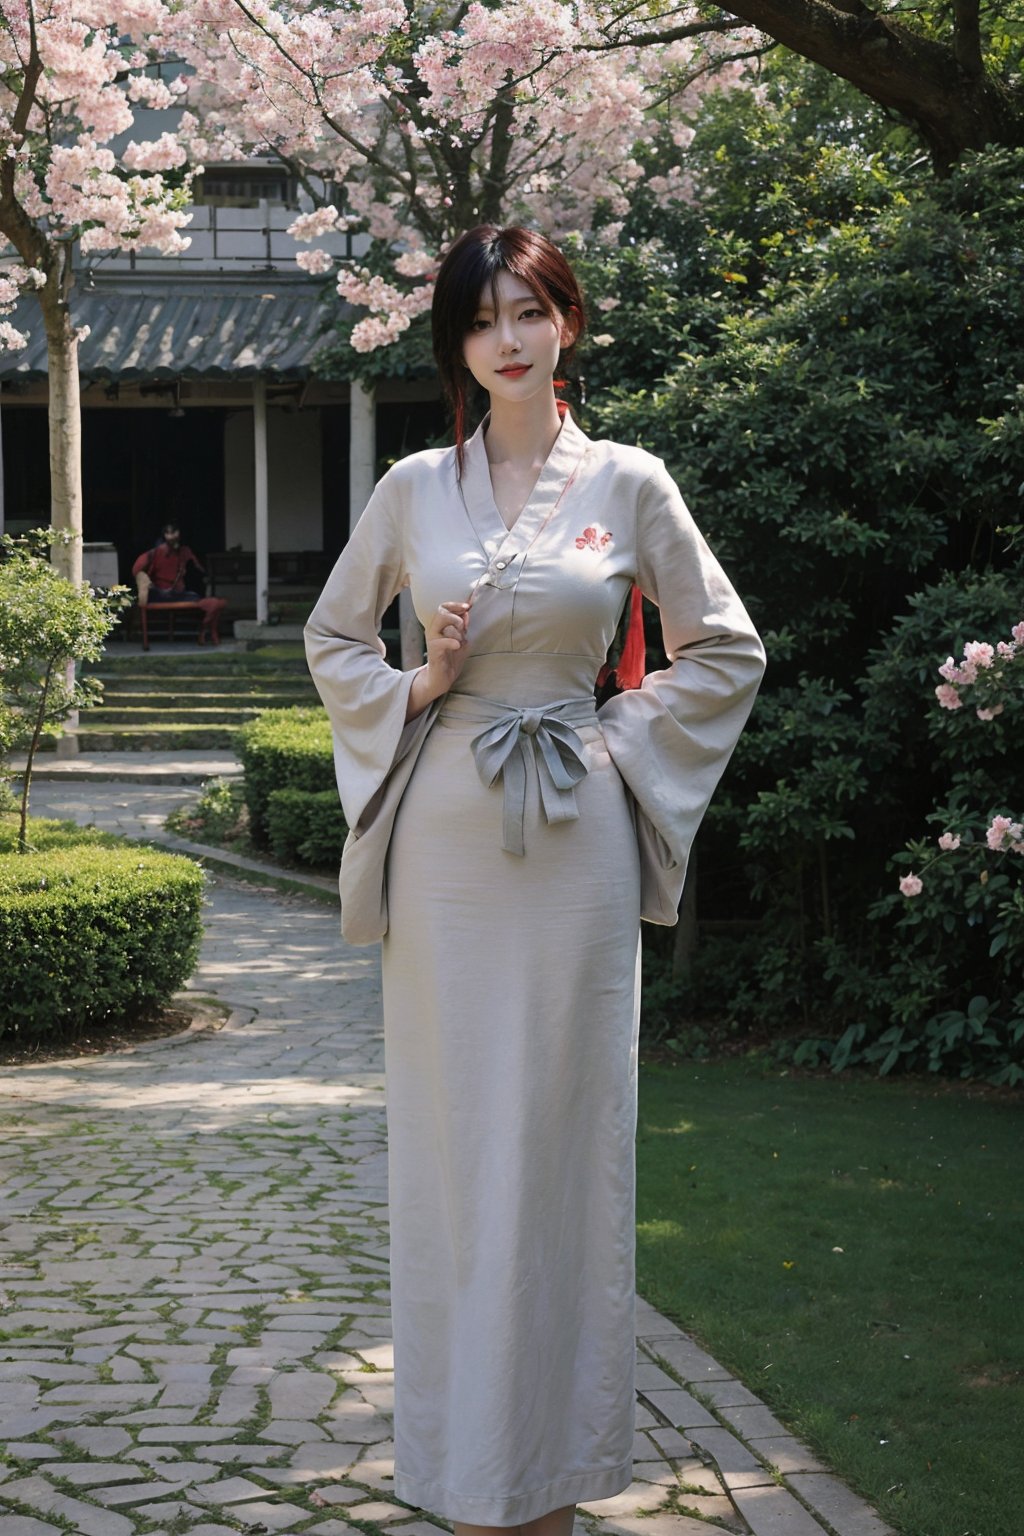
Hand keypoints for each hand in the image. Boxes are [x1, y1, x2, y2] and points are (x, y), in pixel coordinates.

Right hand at [407, 600, 471, 718]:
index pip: (444, 607)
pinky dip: (451, 641)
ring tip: (462, 633)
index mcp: (441, 627)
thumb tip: (467, 613)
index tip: (468, 606)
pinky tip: (458, 645)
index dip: (456, 605)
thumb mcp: (461, 641)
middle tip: (464, 623)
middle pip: (441, 610)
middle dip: (455, 612)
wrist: (442, 678)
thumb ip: (464, 628)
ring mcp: (433, 640)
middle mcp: (434, 630)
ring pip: (439, 621)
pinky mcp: (433, 651)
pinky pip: (440, 641)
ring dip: (454, 623)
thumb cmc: (450, 659)